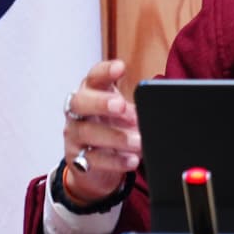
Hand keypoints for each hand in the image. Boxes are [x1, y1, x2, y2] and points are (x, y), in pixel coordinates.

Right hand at [62, 58, 139, 203]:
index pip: (93, 77)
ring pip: (87, 132)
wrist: (94, 165)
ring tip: (138, 141)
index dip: (105, 71)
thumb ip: (136, 108)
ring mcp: (75, 136)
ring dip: (116, 136)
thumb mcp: (124, 114)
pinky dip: (115, 160)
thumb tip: (158, 109)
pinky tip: (131, 159)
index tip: (121, 67)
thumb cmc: (112, 128)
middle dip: (101, 102)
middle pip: (81, 102)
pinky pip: (94, 159)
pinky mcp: (78, 160)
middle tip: (121, 105)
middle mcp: (78, 112)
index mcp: (91, 93)